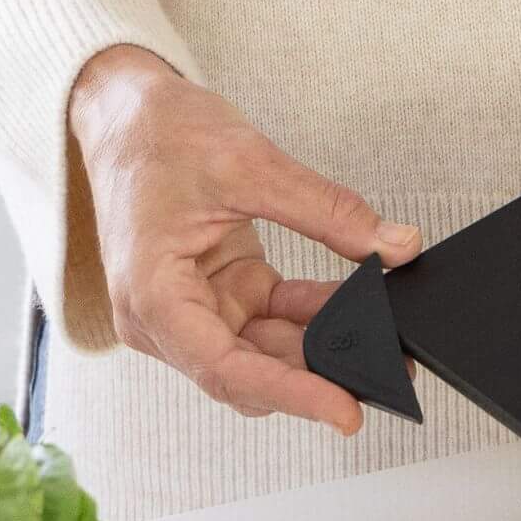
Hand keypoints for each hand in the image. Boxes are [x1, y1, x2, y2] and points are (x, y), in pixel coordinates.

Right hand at [68, 46, 420, 432]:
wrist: (125, 111)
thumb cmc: (157, 135)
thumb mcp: (250, 165)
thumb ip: (328, 211)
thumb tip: (396, 246)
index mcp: (153, 297)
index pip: (227, 369)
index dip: (291, 394)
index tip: (345, 409)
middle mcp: (166, 317)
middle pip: (251, 371)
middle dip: (319, 375)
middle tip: (389, 371)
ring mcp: (194, 308)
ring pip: (268, 353)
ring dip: (325, 347)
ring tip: (386, 338)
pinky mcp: (221, 293)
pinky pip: (275, 320)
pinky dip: (316, 316)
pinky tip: (360, 304)